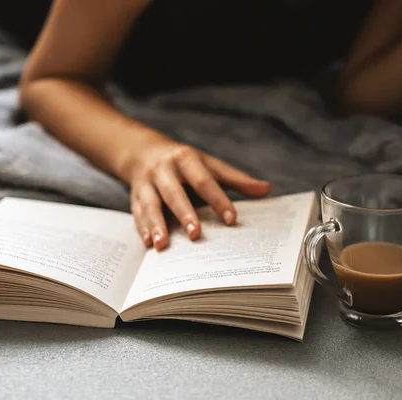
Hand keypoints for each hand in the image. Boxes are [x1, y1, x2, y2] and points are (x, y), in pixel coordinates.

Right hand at [121, 134, 270, 250]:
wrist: (143, 152)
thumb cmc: (185, 163)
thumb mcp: (210, 165)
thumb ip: (236, 179)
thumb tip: (266, 189)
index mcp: (187, 160)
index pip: (205, 181)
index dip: (219, 200)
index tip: (232, 220)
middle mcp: (165, 170)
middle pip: (174, 192)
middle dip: (184, 213)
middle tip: (196, 234)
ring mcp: (147, 183)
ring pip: (150, 204)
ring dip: (156, 225)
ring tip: (163, 245)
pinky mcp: (135, 197)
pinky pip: (136, 214)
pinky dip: (142, 229)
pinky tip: (149, 244)